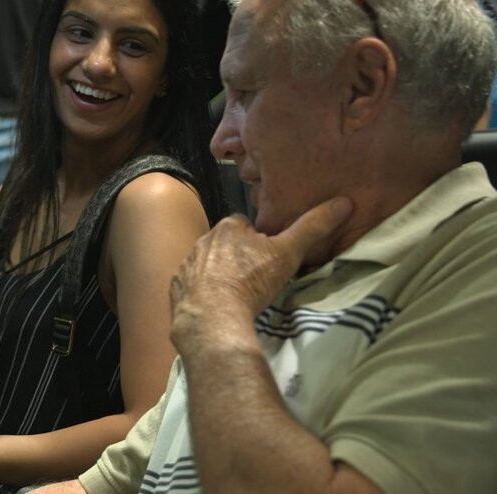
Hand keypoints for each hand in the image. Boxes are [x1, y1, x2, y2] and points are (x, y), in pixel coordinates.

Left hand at [170, 197, 352, 343]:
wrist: (212, 318)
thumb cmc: (251, 281)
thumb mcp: (288, 253)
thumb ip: (312, 228)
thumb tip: (343, 202)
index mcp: (228, 226)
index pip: (246, 225)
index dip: (259, 241)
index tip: (269, 259)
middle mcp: (203, 239)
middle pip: (226, 244)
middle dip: (238, 256)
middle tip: (255, 278)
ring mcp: (187, 263)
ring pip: (208, 263)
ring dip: (219, 274)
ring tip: (236, 294)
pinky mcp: (176, 287)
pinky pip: (191, 285)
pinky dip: (202, 292)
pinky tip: (215, 306)